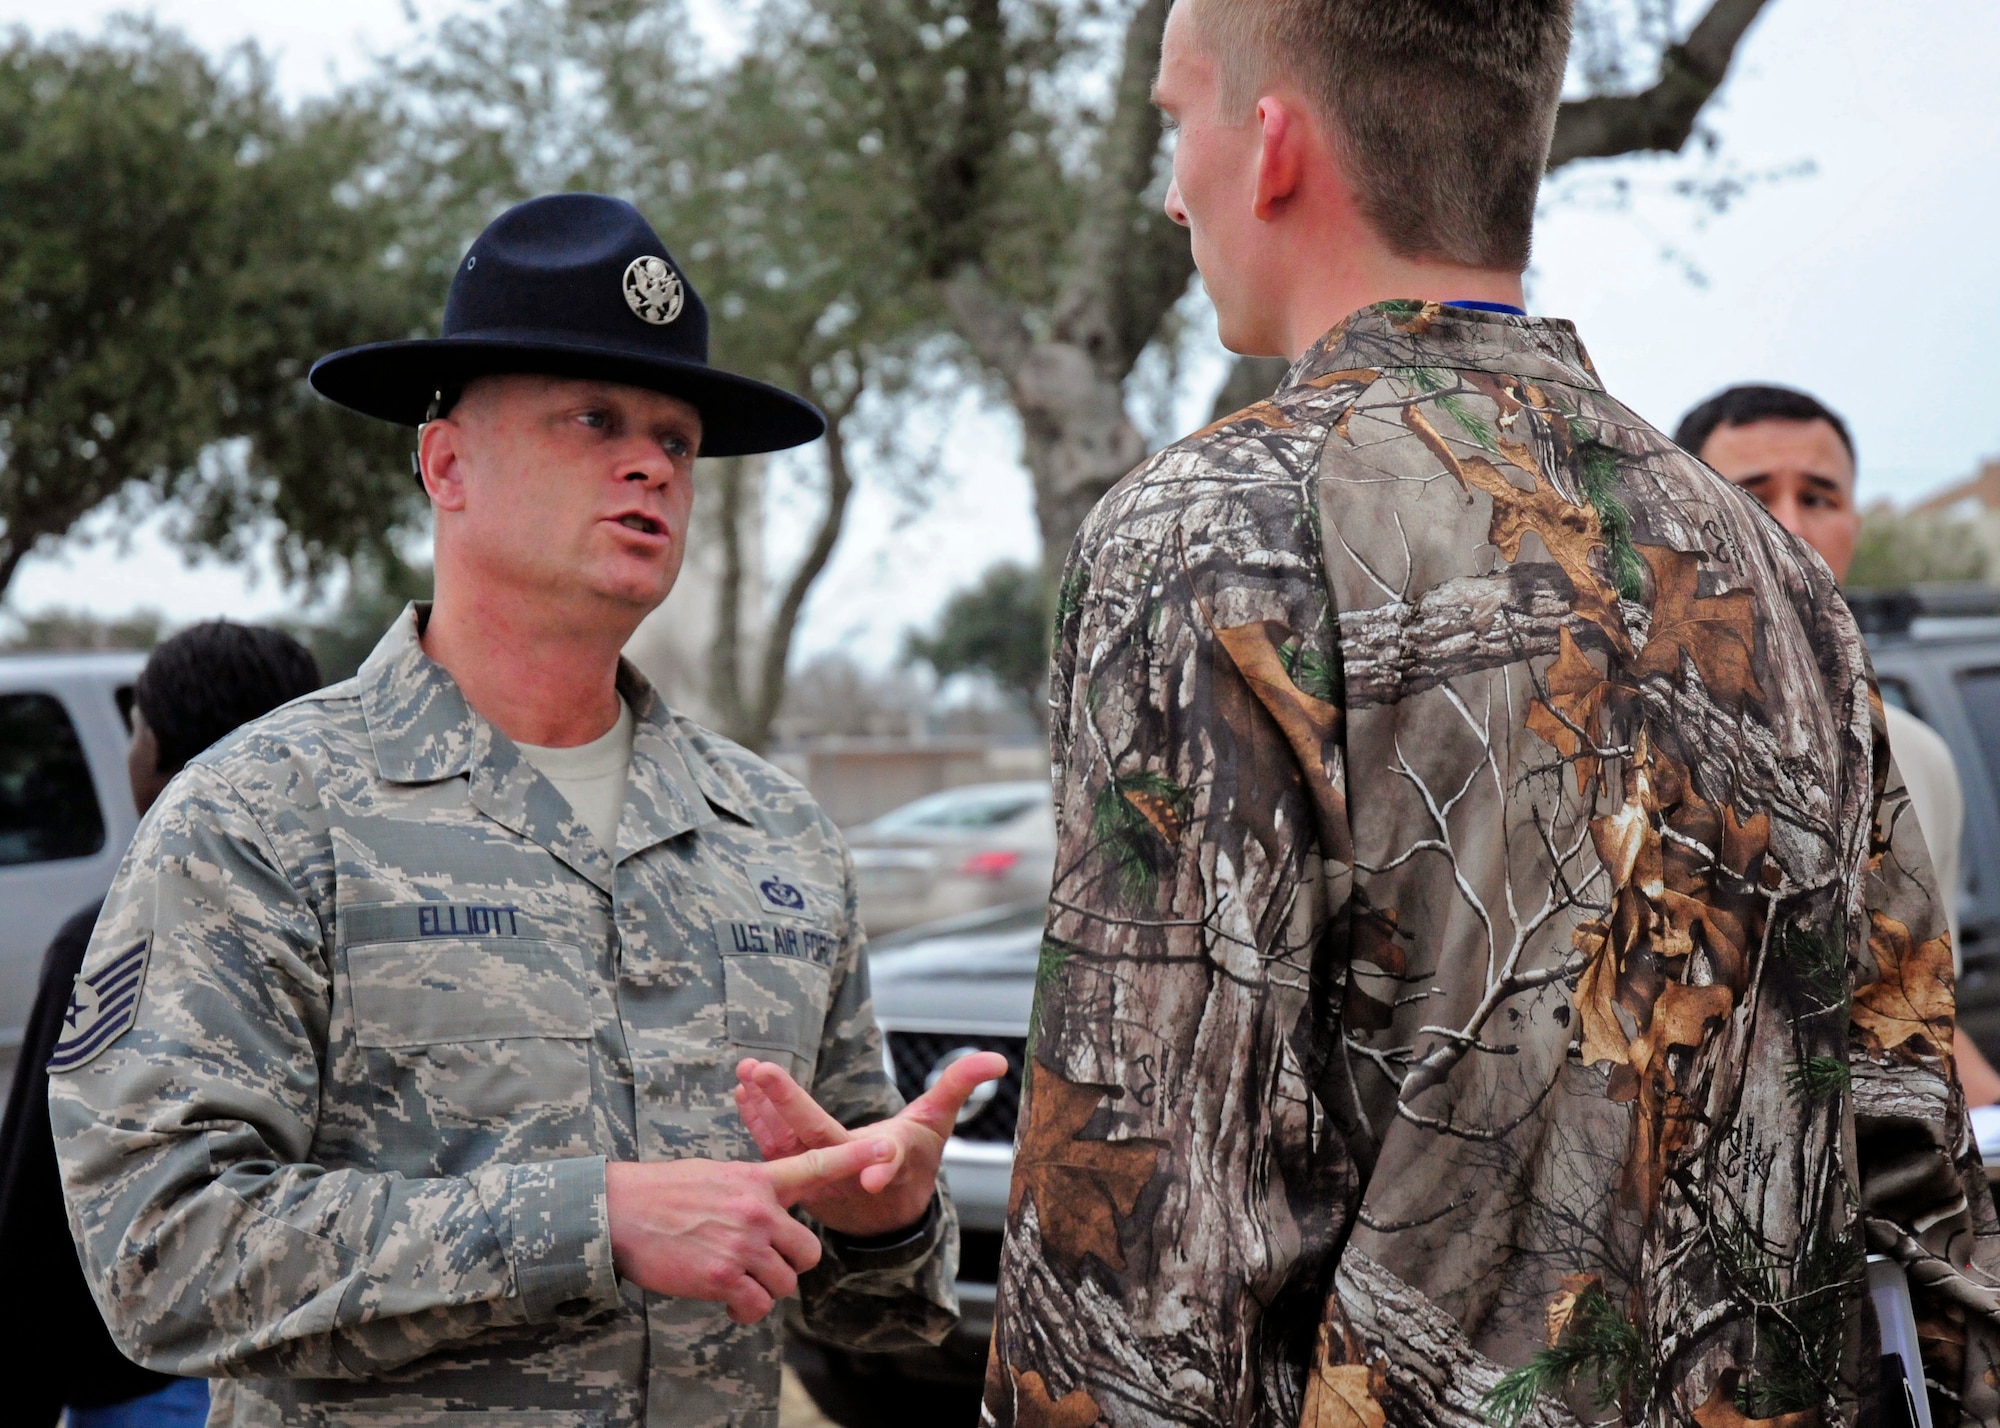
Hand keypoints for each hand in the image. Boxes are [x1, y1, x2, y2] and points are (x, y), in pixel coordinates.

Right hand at [604, 1139, 892, 1323]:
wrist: (619, 1211)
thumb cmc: (663, 1193)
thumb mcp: (717, 1176)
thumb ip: (752, 1192)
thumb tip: (769, 1213)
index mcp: (758, 1179)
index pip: (816, 1166)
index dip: (855, 1161)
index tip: (886, 1152)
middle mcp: (757, 1210)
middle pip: (808, 1252)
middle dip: (790, 1264)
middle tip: (761, 1263)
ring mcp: (741, 1244)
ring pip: (784, 1283)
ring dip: (764, 1289)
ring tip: (736, 1280)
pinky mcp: (722, 1277)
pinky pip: (755, 1307)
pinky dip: (745, 1312)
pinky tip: (728, 1302)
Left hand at [733, 1051, 1008, 1238]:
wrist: (885, 1212)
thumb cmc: (915, 1160)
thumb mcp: (938, 1123)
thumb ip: (959, 1085)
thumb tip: (998, 1059)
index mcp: (883, 1162)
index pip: (882, 1159)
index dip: (882, 1165)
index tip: (874, 1176)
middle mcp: (845, 1173)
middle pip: (813, 1141)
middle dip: (787, 1107)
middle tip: (762, 1073)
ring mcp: (816, 1176)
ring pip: (784, 1144)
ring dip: (761, 1109)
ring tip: (744, 1074)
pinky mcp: (796, 1174)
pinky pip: (773, 1146)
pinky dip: (757, 1120)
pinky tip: (743, 1092)